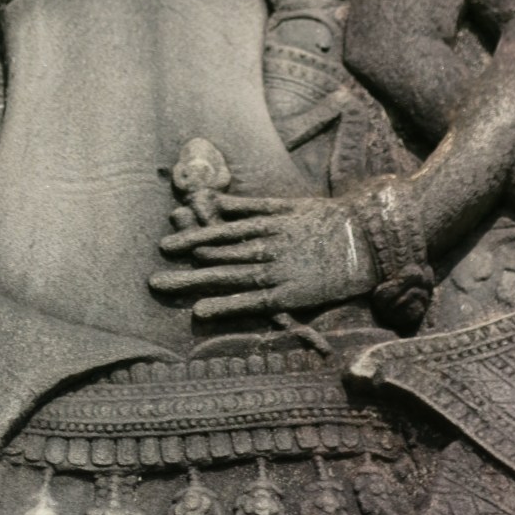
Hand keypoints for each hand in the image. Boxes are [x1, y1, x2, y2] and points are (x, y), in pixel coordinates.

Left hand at [149, 193, 376, 318]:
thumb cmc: (324, 220)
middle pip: (216, 255)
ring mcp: (274, 270)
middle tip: (151, 278)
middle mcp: (263, 246)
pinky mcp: (287, 294)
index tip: (165, 245)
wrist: (363, 240)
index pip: (219, 230)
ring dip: (194, 284)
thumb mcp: (285, 205)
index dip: (191, 238)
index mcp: (264, 223)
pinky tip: (201, 311)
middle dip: (183, 267)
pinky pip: (251, 301)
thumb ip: (250, 206)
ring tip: (165, 290)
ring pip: (226, 276)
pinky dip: (225, 305)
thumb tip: (217, 202)